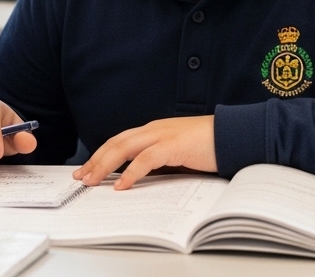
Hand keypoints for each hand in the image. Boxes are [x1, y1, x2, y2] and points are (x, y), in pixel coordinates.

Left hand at [73, 115, 215, 189]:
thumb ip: (160, 160)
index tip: (87, 169)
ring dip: (105, 165)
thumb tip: (140, 177)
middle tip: (81, 177)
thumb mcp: (177, 153)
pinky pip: (145, 159)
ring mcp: (162, 135)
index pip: (120, 140)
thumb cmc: (208, 145)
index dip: (101, 154)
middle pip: (116, 143)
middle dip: (95, 160)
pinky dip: (130, 172)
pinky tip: (121, 185)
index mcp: (154, 130)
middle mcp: (153, 129)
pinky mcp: (173, 145)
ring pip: (124, 148)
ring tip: (92, 181)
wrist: (233, 135)